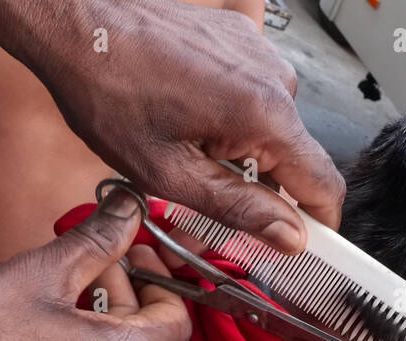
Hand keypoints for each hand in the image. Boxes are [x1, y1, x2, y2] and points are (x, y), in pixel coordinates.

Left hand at [0, 0, 344, 251]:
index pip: (324, 184)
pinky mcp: (244, 42)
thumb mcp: (171, 174)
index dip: (318, 223)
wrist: (81, 32)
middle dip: (263, 188)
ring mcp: (261, 54)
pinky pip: (254, 96)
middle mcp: (275, 79)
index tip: (300, 245)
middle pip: (296, 158)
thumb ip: (240, 209)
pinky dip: (230, 117)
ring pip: (273, 129)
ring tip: (186, 146)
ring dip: (242, 151)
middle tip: (207, 196)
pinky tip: (186, 116)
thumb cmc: (110, 96)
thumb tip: (289, 236)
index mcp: (264, 114)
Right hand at [0, 188, 190, 340]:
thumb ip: (96, 241)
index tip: (131, 251)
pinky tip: (3, 327)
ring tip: (16, 283)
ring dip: (67, 317)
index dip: (157, 276)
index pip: (176, 315)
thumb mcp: (40, 272)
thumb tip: (130, 210)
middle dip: (104, 291)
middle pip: (135, 337)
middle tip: (69, 260)